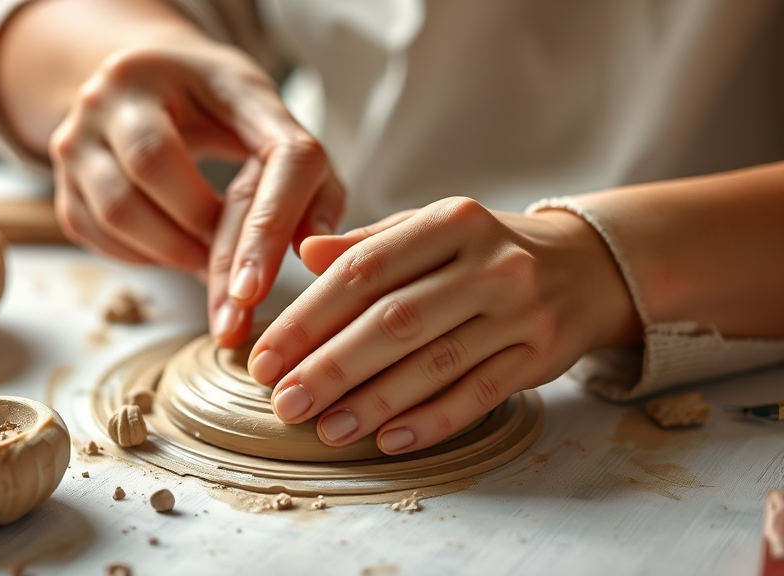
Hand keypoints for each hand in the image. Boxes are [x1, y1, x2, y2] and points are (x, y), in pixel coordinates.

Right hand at [48, 36, 344, 345]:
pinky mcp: (62, 174)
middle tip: (236, 286)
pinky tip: (169, 248)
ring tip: (204, 264)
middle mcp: (123, 87)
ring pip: (119, 210)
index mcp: (203, 67)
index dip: (267, 223)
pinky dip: (140, 254)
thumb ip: (309, 178)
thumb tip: (316, 249)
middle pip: (158, 168)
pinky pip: (95, 232)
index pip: (249, 146)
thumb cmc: (218, 103)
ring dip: (170, 253)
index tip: (261, 289)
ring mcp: (81, 130)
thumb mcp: (269, 119)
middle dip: (204, 239)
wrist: (143, 80)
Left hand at [247, 197, 640, 453]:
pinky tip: (388, 440)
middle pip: (395, 322)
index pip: (364, 271)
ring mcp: (520, 311)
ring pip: (436, 364)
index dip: (307, 318)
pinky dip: (432, 421)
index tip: (265, 356)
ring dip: (374, 402)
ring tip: (324, 429)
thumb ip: (369, 245)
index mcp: (450, 221)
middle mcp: (489, 263)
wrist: (584, 265)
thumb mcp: (429, 229)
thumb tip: (303, 253)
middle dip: (331, 367)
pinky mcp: (540, 355)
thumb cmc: (482, 250)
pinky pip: (479, 394)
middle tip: (284, 402)